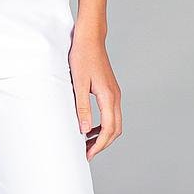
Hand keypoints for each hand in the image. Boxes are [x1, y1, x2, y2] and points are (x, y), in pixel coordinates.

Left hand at [68, 36, 122, 161]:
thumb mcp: (78, 83)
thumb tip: (84, 130)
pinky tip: (90, 126)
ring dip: (104, 135)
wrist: (90, 38)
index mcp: (108, 97)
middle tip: (87, 153)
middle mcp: (115, 96)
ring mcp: (114, 93)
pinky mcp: (110, 89)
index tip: (88, 154)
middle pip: (115, 129)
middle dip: (103, 144)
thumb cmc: (82, 56)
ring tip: (87, 143)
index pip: (108, 129)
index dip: (99, 145)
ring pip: (115, 122)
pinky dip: (103, 124)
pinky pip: (111, 113)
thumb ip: (82, 107)